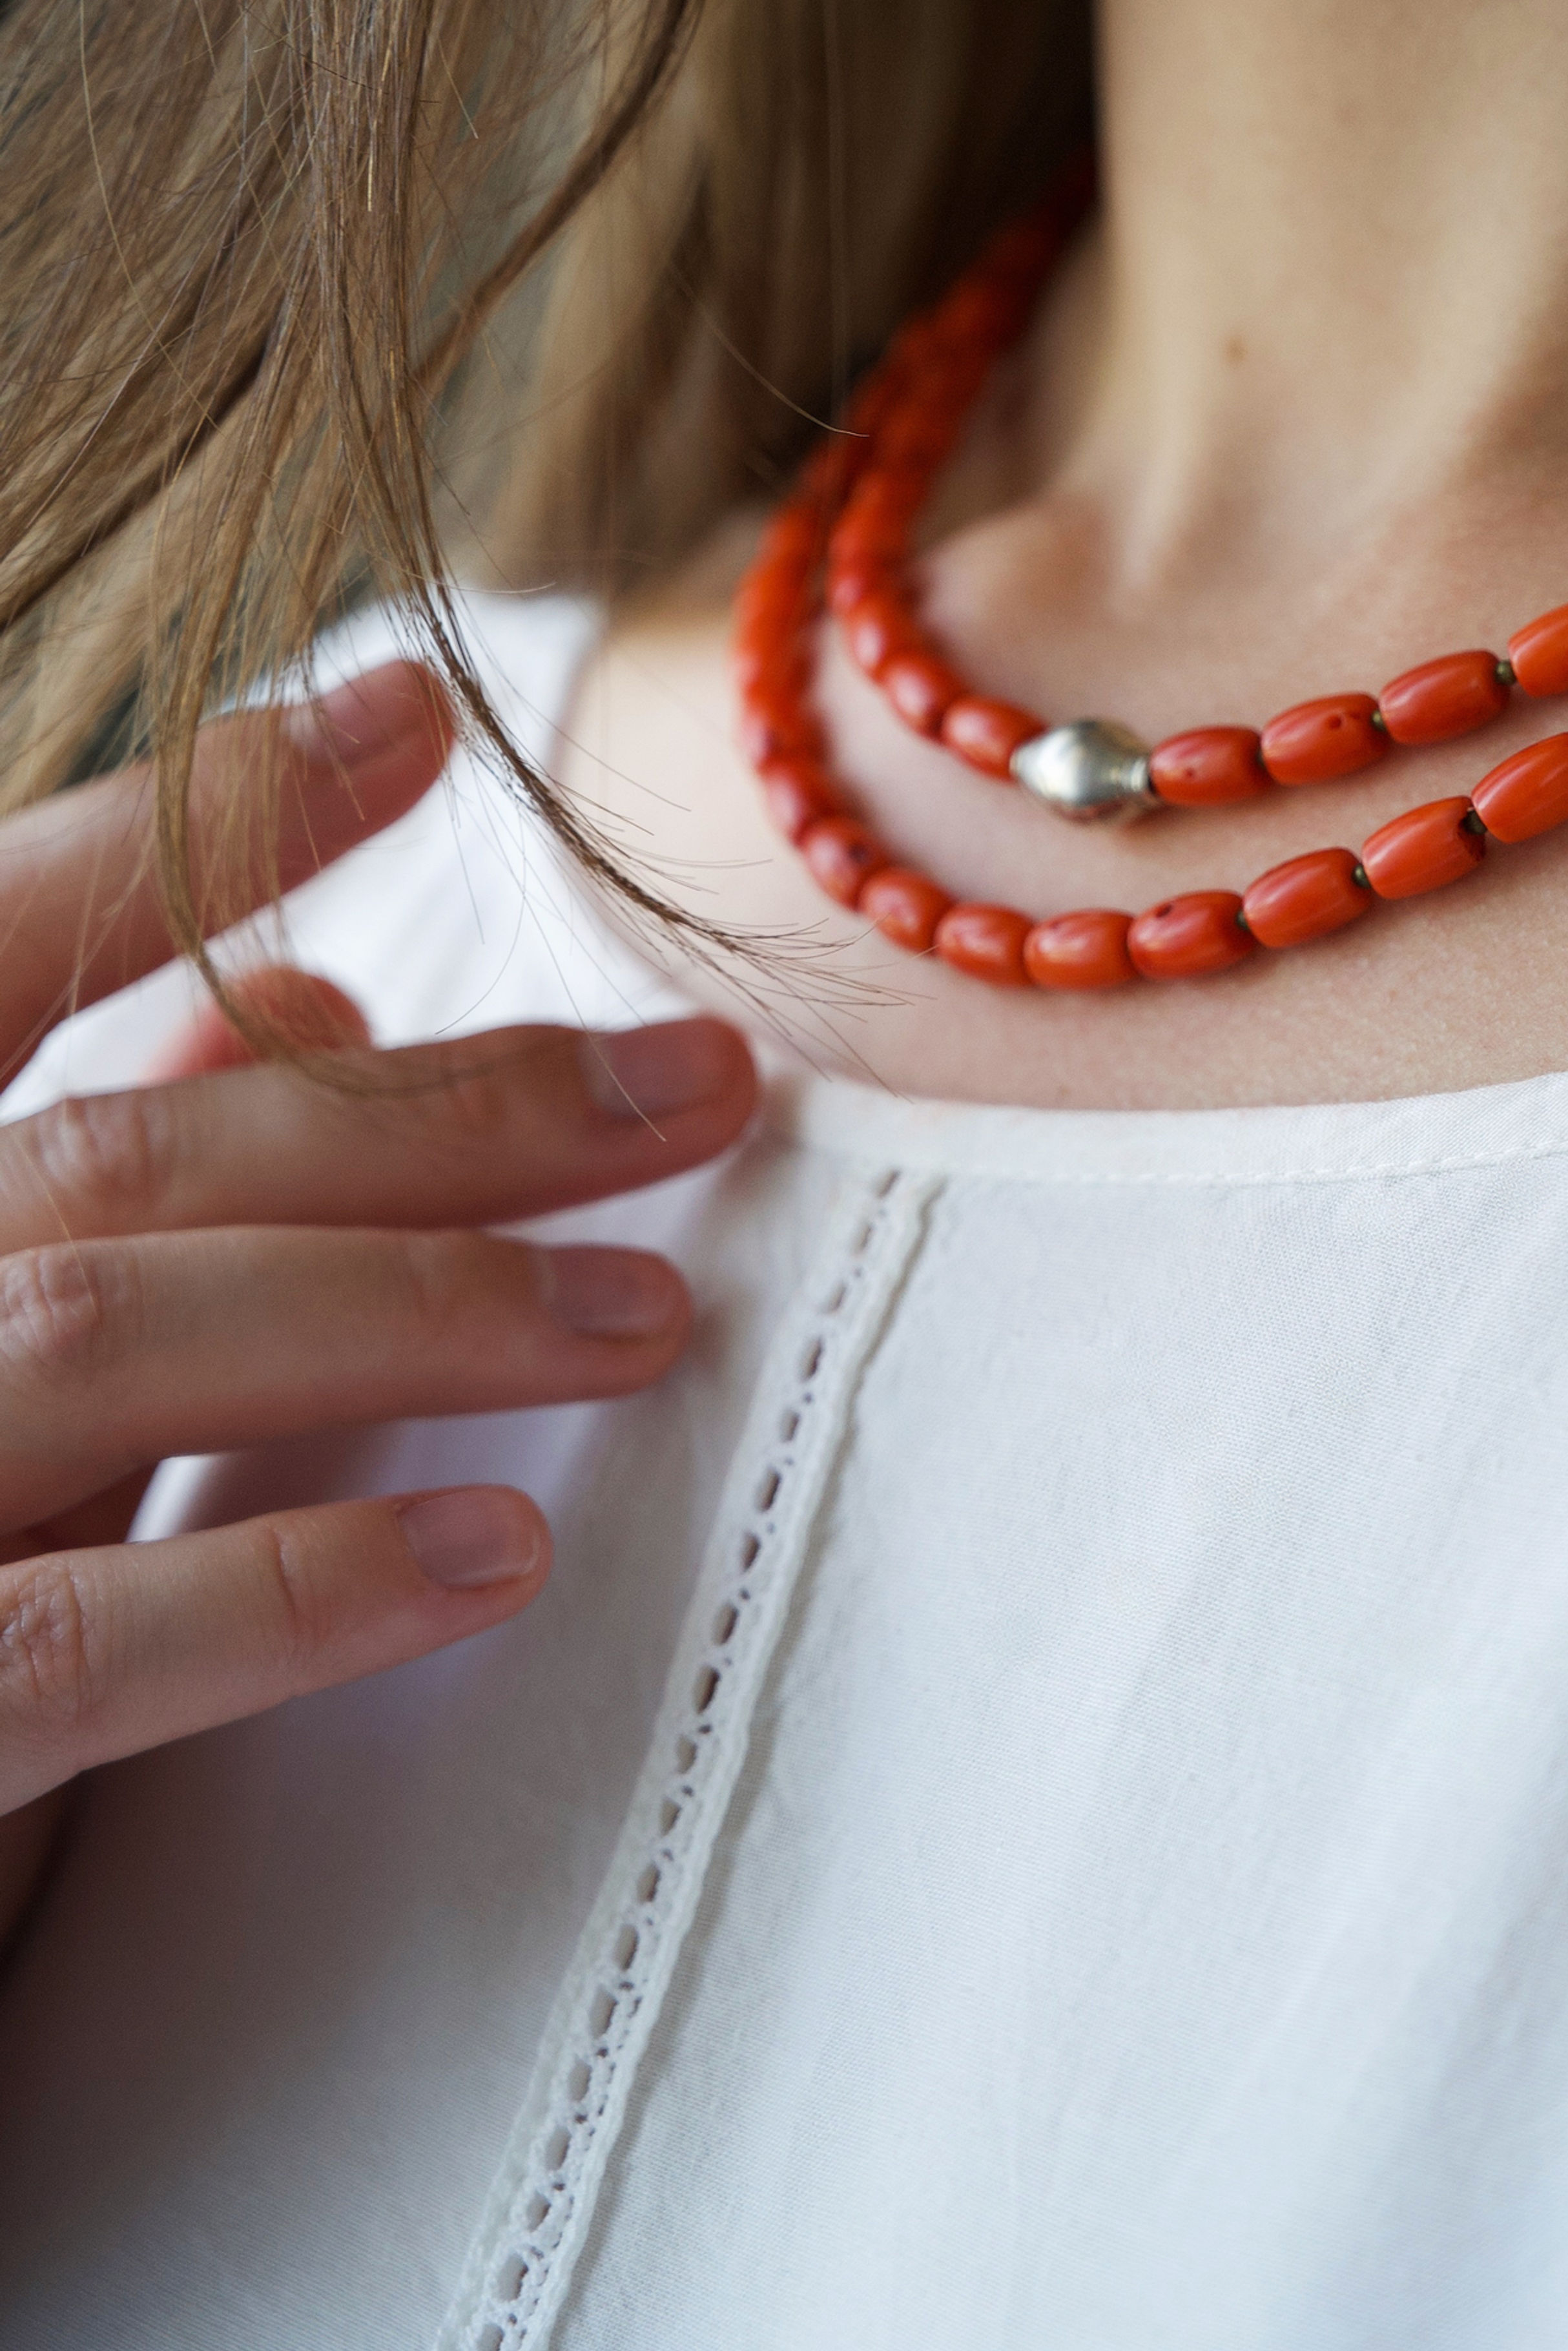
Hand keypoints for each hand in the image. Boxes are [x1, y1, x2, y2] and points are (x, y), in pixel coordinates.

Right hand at [0, 659, 755, 1940]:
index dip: (192, 826)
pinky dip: (297, 1576)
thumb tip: (306, 998)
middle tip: (701, 1083)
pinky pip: (80, 1641)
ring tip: (655, 1307)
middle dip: (432, 1104)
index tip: (411, 712)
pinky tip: (498, 1551)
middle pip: (126, 1152)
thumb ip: (104, 1183)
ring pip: (112, 1329)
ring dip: (414, 1304)